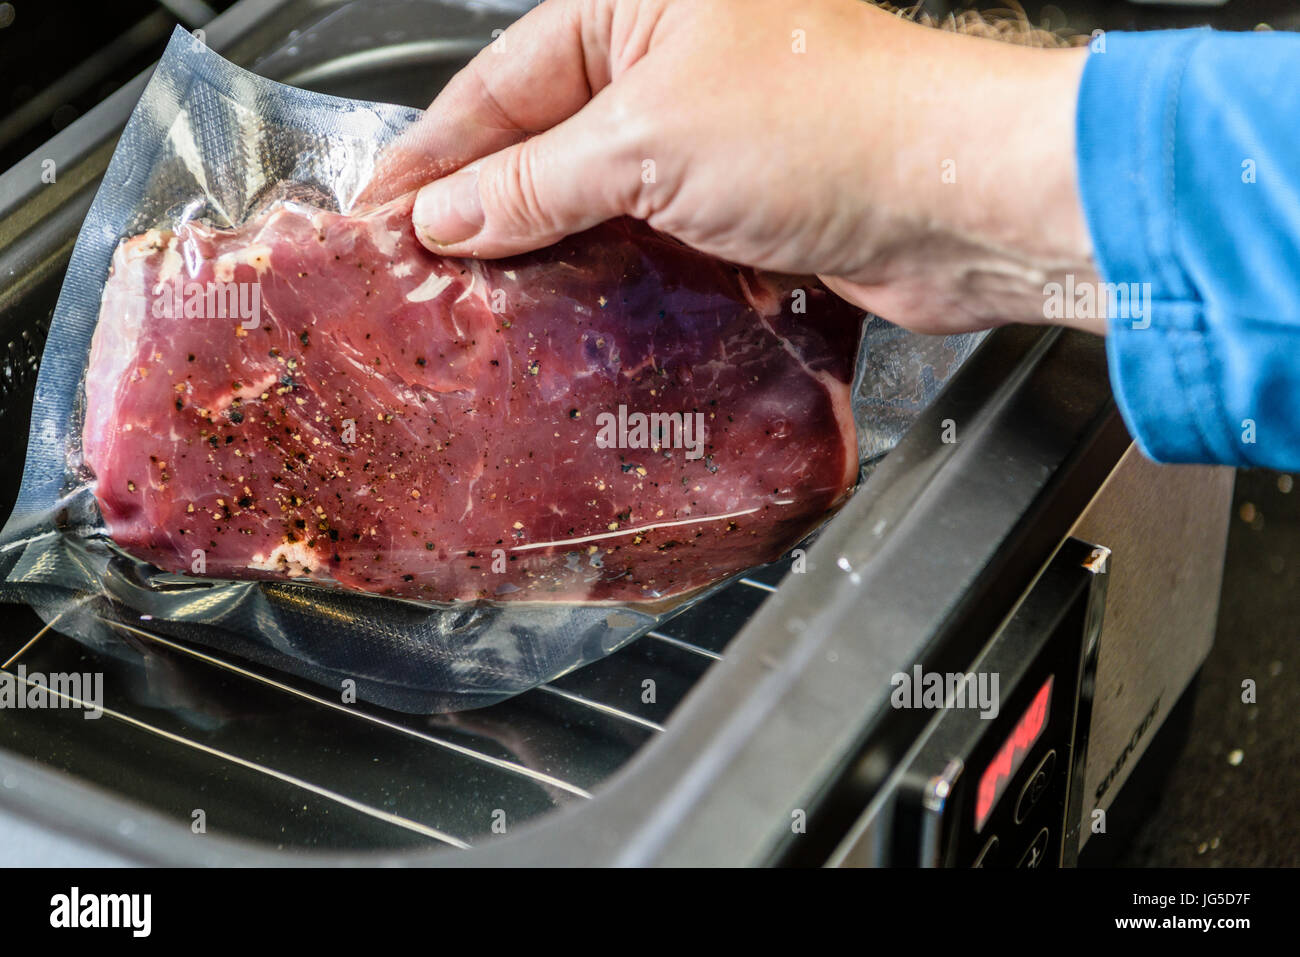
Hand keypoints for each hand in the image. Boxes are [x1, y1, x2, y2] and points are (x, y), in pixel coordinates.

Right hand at [375, 0, 1103, 335]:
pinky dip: (603, 274)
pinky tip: (560, 310)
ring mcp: (707, 132)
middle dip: (481, 204)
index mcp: (640, 2)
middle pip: (543, 137)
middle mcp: (672, 57)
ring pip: (593, 194)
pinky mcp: (738, 201)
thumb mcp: (650, 142)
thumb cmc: (832, 127)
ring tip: (474, 299)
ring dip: (540, 248)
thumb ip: (538, 182)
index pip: (502, 81)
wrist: (957, 201)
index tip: (380, 210)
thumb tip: (450, 215)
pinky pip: (644, 236)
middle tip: (416, 267)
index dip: (435, 152)